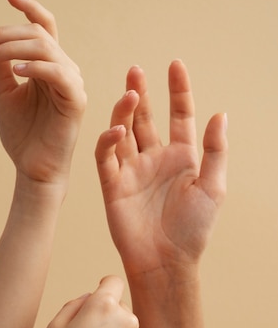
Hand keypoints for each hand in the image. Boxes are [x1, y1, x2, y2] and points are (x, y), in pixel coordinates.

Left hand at [0, 0, 86, 187]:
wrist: (32, 168)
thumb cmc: (21, 135)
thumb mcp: (3, 93)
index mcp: (48, 66)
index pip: (42, 27)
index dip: (27, 7)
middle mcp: (63, 70)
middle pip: (38, 33)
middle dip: (5, 33)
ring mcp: (72, 84)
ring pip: (45, 48)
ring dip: (12, 47)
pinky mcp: (76, 100)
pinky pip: (56, 72)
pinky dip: (34, 66)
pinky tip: (13, 70)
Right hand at [95, 61, 227, 278]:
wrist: (166, 262)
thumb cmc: (193, 230)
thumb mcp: (213, 188)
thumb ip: (215, 151)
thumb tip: (220, 114)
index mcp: (181, 158)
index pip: (179, 116)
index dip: (178, 90)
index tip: (175, 65)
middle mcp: (155, 159)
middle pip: (146, 118)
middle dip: (141, 93)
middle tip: (135, 71)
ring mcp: (132, 171)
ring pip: (123, 131)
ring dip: (124, 111)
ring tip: (130, 93)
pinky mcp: (112, 184)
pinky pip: (106, 156)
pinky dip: (108, 140)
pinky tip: (117, 129)